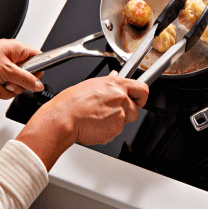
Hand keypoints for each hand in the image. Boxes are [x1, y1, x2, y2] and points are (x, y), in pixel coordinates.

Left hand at [0, 32, 43, 99]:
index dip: (36, 73)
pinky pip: (1, 88)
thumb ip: (25, 79)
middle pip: (25, 79)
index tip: (29, 81)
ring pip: (12, 86)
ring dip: (3, 91)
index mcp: (17, 50)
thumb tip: (38, 85)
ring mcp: (1, 68)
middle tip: (7, 83)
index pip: (38, 61)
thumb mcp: (5, 70)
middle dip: (15, 86)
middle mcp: (11, 59)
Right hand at [14, 75, 147, 168]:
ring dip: (115, 122)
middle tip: (110, 112)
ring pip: (125, 121)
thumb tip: (116, 77)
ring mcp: (119, 114)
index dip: (141, 96)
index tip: (139, 99)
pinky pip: (116, 131)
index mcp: (117, 84)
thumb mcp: (92, 84)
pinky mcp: (116, 129)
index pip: (142, 89)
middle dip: (127, 112)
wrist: (64, 118)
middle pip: (136, 109)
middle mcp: (121, 98)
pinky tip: (95, 125)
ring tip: (98, 118)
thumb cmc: (72, 102)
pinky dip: (107, 131)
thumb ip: (109, 82)